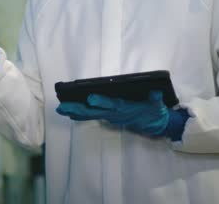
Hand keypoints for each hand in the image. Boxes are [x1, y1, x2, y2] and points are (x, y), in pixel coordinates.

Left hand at [57, 91, 171, 136]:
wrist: (155, 125)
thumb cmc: (155, 112)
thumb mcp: (157, 105)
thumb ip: (155, 99)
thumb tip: (155, 92)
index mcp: (125, 109)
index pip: (112, 105)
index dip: (101, 102)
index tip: (90, 98)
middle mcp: (115, 114)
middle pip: (94, 112)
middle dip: (78, 109)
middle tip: (63, 106)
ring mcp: (111, 117)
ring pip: (90, 115)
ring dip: (75, 112)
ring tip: (60, 108)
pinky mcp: (109, 118)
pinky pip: (92, 117)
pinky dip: (80, 115)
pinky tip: (69, 113)